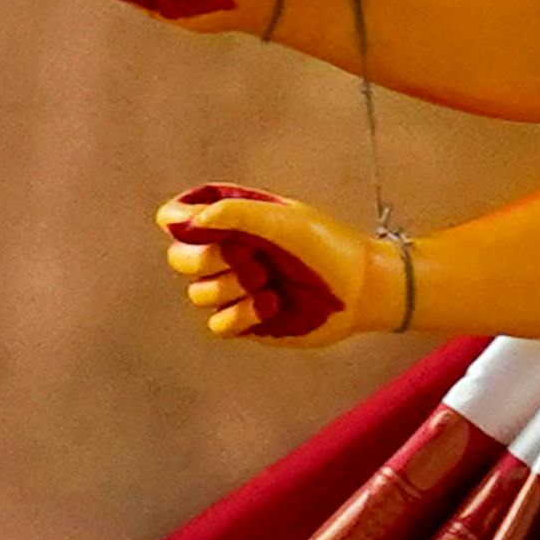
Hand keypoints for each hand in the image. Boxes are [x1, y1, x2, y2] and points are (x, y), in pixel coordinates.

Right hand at [157, 190, 397, 347]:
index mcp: (236, 221)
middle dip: (205, 259)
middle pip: (180, 258)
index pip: (182, 216)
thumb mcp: (283, 222)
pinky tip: (271, 305)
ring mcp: (237, 289)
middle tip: (242, 257)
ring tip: (268, 282)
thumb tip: (186, 220)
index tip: (195, 227)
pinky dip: (240, 316)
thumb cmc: (327, 248)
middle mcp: (231, 253)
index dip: (178, 220)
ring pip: (199, 293)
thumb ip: (236, 214)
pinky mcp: (247, 322)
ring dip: (231, 288)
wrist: (360, 290)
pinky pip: (217, 326)